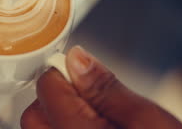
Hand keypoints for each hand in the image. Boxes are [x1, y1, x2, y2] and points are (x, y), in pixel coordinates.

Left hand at [21, 46, 181, 128]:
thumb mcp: (147, 119)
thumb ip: (106, 88)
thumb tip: (77, 59)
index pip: (47, 88)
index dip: (64, 74)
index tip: (80, 74)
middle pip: (35, 114)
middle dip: (55, 98)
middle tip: (91, 100)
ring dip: (57, 119)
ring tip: (96, 124)